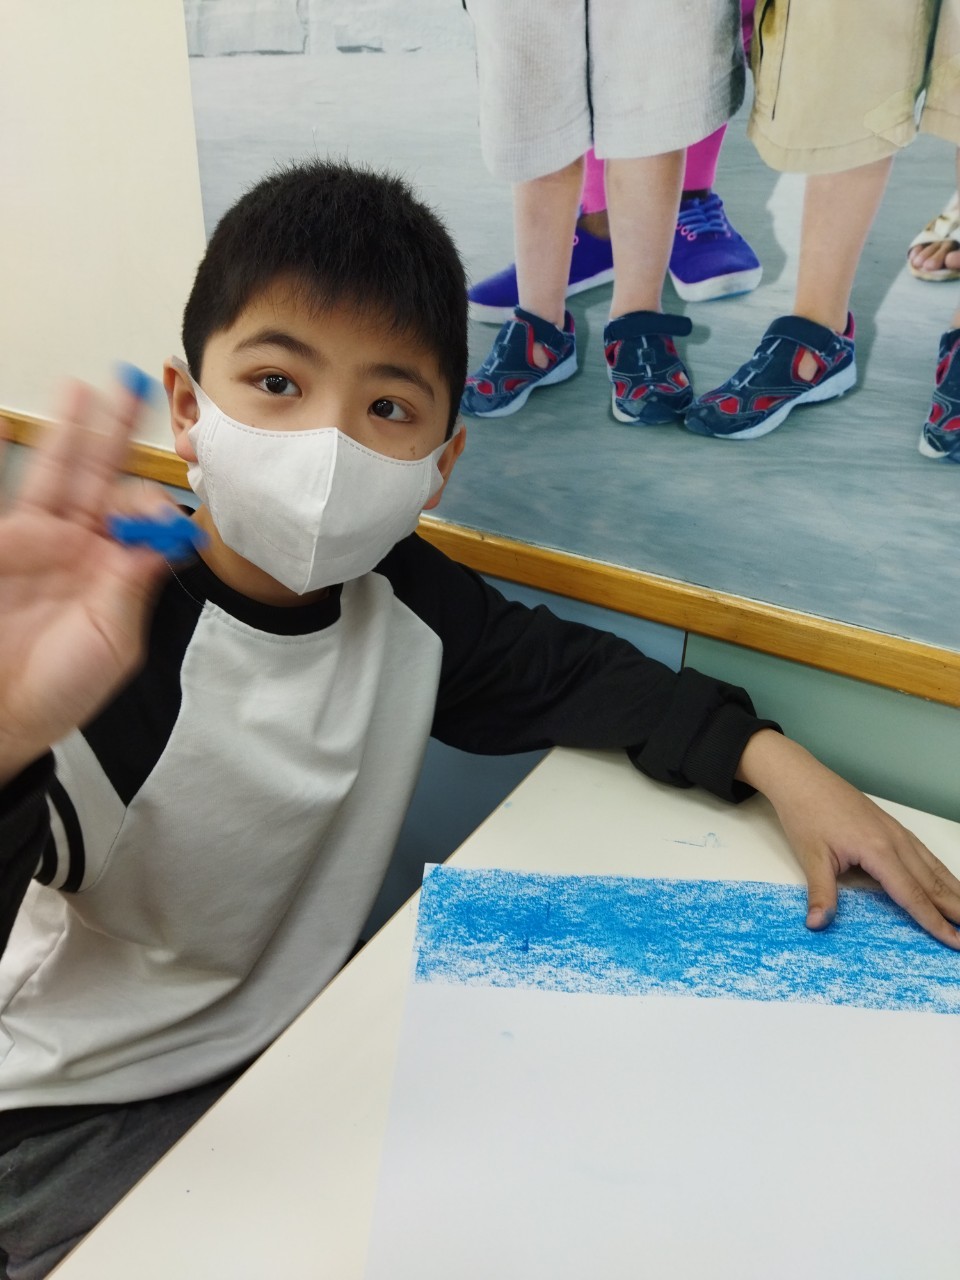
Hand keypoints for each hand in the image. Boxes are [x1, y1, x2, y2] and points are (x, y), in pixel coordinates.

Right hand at [0, 375, 171, 784]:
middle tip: (131, 388)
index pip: (142, 516)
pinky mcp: (3, 543)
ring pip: (59, 475)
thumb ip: (134, 584)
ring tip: (83, 390)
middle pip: (102, 478)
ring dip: (71, 432)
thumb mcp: (113, 640)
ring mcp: (38, 542)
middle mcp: (81, 547)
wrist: (3, 714)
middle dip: (117, 433)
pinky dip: (16, 456)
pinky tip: (16, 424)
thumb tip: (169, 537)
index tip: (156, 511)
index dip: (151, 503)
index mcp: (118, 570)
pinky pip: (15, 492)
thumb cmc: (63, 688)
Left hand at [737, 730, 959, 949]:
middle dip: (956, 908)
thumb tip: (817, 924)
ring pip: (932, 865)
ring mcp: (895, 830)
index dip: (934, 921)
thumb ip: (821, 893)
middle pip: (932, 881)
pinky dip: (939, 870)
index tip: (954, 941)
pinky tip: (945, 879)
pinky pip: (923, 852)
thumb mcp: (810, 857)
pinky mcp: (890, 824)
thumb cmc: (805, 814)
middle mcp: (894, 840)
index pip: (913, 895)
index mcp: (878, 851)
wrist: (801, 777)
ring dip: (953, 889)